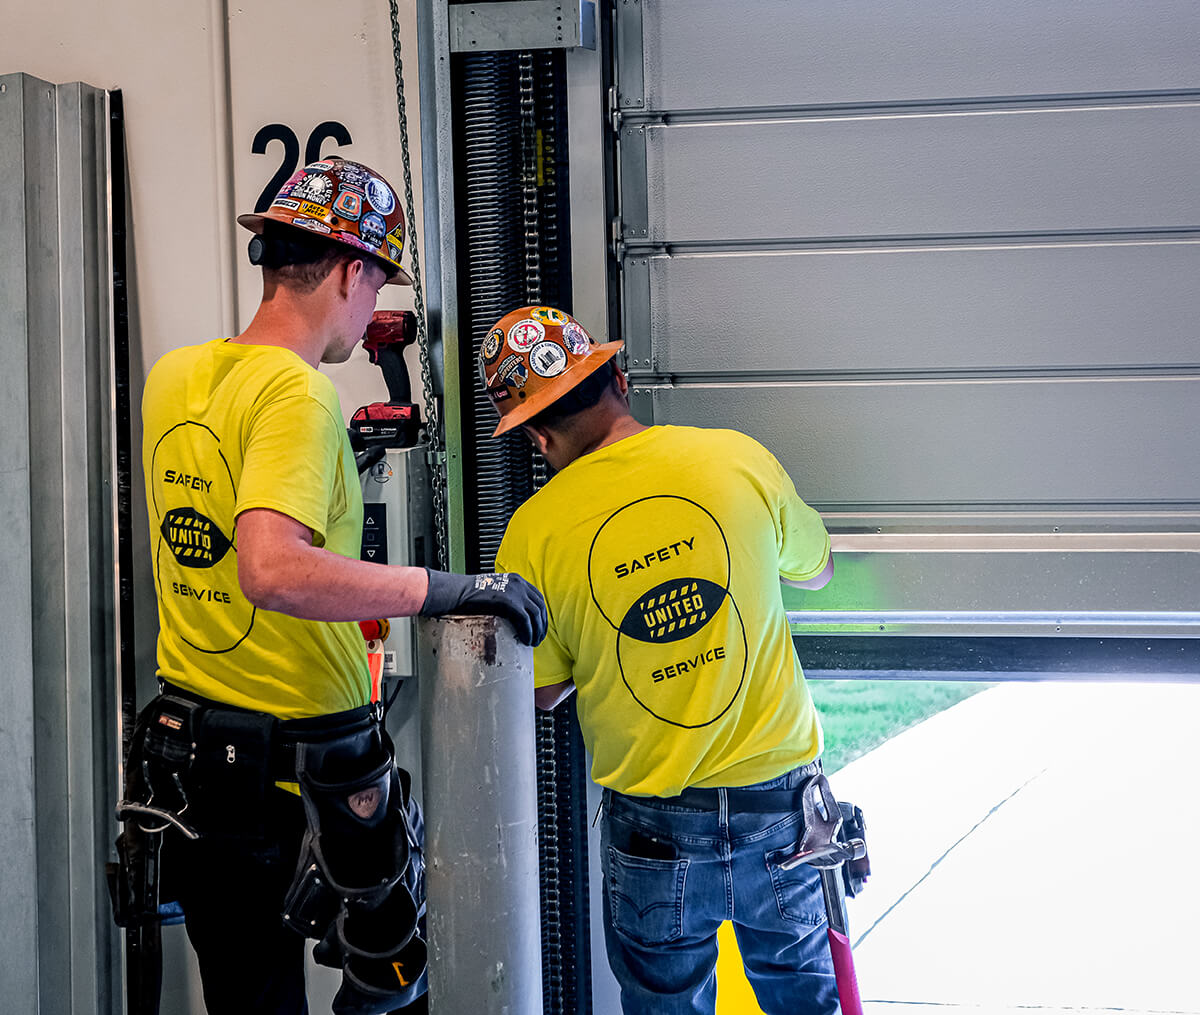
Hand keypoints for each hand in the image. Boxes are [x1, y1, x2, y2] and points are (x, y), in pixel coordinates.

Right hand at [420, 569, 548, 645]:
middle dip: (541, 624)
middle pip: (540, 606)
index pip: (537, 597)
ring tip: (533, 642)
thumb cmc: (470, 595)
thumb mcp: (494, 592)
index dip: (541, 614)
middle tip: (538, 638)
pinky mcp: (509, 601)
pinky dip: (528, 631)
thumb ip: (507, 598)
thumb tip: (515, 616)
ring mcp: (515, 591)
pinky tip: (526, 639)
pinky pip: (525, 620)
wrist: (456, 592)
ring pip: (535, 614)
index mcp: (516, 580)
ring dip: (537, 631)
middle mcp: (518, 583)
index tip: (540, 626)